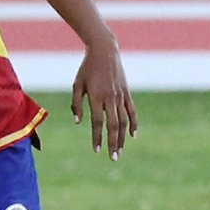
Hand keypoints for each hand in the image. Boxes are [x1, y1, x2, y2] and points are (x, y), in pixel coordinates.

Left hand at [70, 39, 137, 160]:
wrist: (104, 51)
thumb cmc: (86, 68)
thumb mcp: (77, 84)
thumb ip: (76, 104)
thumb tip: (79, 123)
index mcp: (96, 97)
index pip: (98, 122)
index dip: (97, 137)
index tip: (96, 150)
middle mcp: (111, 98)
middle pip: (113, 125)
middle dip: (113, 143)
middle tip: (113, 158)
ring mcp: (121, 95)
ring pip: (124, 120)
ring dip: (122, 137)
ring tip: (120, 151)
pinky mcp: (127, 92)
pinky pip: (132, 111)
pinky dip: (133, 123)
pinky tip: (132, 135)